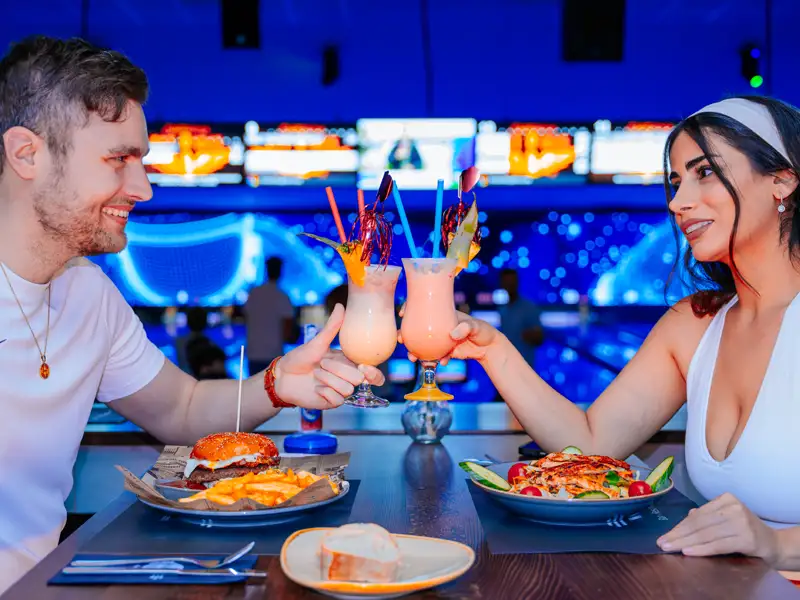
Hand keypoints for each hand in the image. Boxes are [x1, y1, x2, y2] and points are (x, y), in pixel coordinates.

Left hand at [274, 304, 384, 408]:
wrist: (283, 377)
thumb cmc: (299, 358)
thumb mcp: (317, 342)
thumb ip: (332, 327)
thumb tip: (341, 306)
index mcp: (348, 363)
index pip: (372, 372)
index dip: (373, 373)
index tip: (363, 367)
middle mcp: (347, 378)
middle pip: (357, 378)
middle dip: (338, 370)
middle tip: (322, 364)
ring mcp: (340, 391)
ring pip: (347, 389)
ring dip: (328, 379)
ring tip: (316, 375)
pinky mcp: (331, 402)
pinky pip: (337, 400)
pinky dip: (324, 392)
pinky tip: (316, 388)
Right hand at [398, 310, 501, 364]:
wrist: (488, 348)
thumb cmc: (482, 330)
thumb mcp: (475, 326)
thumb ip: (466, 328)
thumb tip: (453, 334)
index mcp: (444, 315)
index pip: (424, 308)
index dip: (411, 308)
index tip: (402, 314)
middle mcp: (439, 327)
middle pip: (418, 328)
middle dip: (406, 334)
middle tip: (401, 340)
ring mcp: (440, 340)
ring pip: (423, 344)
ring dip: (415, 351)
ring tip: (413, 358)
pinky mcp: (445, 352)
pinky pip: (435, 356)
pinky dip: (435, 361)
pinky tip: (441, 363)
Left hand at [657, 492, 779, 563]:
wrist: (773, 543)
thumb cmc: (744, 530)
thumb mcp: (725, 519)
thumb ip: (707, 517)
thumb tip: (687, 516)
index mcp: (726, 498)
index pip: (697, 515)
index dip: (679, 527)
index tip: (664, 536)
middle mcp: (733, 507)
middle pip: (699, 524)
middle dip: (678, 535)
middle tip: (662, 544)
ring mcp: (741, 522)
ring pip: (706, 534)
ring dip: (686, 543)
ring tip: (671, 548)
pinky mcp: (747, 538)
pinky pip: (718, 545)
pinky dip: (702, 549)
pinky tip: (688, 552)